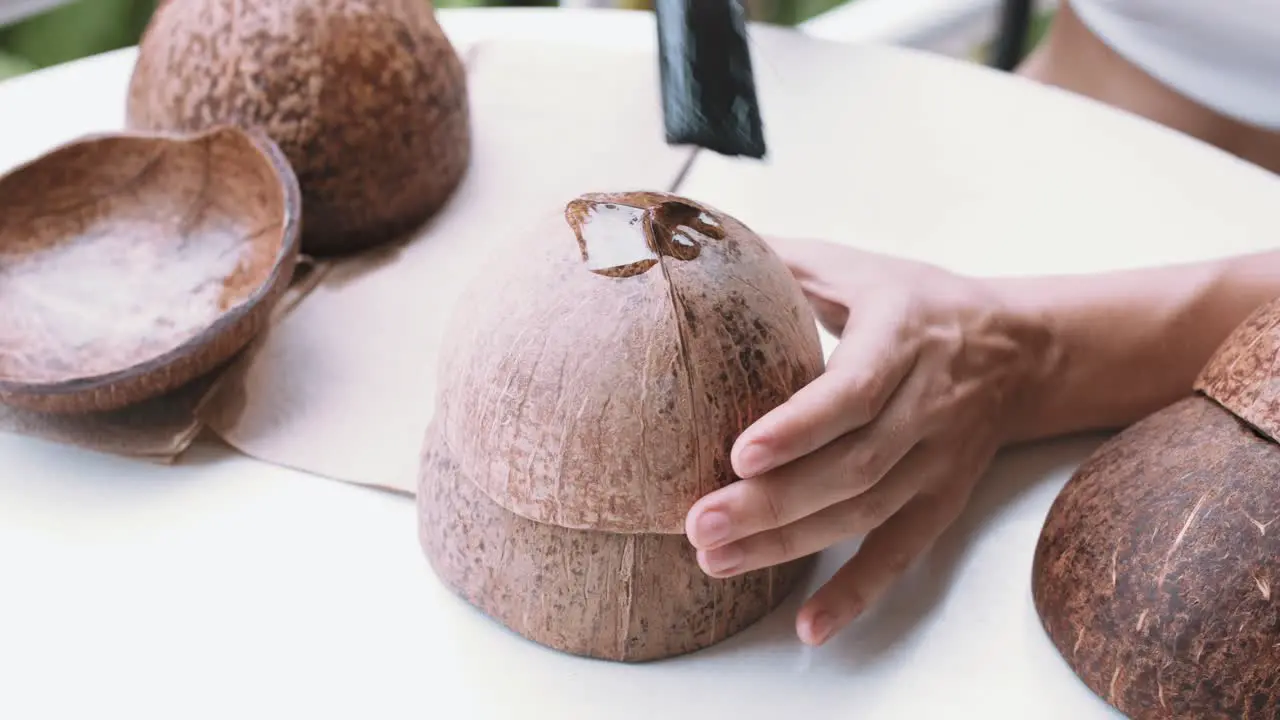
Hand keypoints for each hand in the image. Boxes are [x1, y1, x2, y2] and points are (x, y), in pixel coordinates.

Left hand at [684, 238, 1055, 645]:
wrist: (1021, 350)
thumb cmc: (919, 303)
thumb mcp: (861, 268)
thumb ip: (788, 261)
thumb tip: (699, 239)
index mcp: (902, 337)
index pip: (854, 391)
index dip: (800, 427)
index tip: (738, 452)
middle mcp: (926, 405)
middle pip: (851, 468)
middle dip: (770, 504)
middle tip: (697, 524)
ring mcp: (938, 461)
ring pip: (863, 514)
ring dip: (789, 547)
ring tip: (715, 561)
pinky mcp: (942, 501)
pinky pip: (900, 554)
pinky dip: (856, 593)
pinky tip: (808, 627)